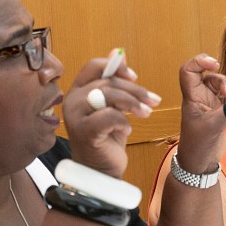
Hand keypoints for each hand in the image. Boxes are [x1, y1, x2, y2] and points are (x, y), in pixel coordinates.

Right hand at [62, 48, 158, 176]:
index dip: (116, 67)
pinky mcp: (83, 131)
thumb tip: (119, 53)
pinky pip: (108, 116)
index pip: (93, 66)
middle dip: (135, 90)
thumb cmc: (107, 139)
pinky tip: (128, 130)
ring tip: (147, 113)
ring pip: (108, 95)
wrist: (100, 172)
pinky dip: (123, 121)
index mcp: (78, 90)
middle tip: (153, 101)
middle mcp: (72, 100)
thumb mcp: (113, 107)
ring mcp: (75, 116)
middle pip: (107, 82)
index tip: (136, 77)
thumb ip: (114, 84)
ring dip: (133, 103)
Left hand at [176, 54, 225, 173]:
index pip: (188, 71)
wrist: (199, 164)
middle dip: (221, 81)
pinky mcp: (218, 112)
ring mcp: (209, 104)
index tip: (214, 65)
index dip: (199, 62)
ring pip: (219, 86)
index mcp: (191, 98)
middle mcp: (199, 98)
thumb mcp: (213, 127)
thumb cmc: (197, 146)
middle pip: (209, 76)